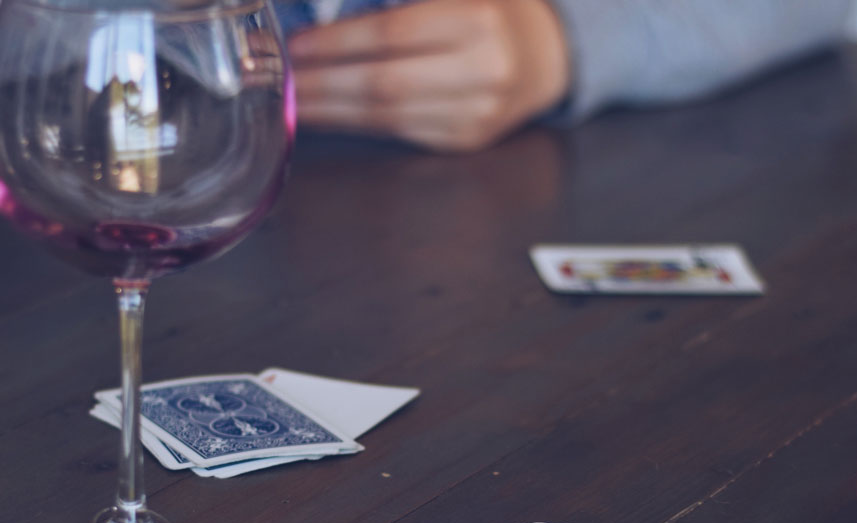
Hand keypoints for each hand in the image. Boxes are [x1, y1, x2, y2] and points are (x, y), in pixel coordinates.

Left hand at [289, 0, 569, 151]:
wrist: (539, 54)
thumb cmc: (484, 9)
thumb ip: (392, 2)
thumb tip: (324, 16)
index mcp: (478, 20)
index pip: (392, 34)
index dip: (337, 42)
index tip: (297, 45)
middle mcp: (484, 71)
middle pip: (386, 84)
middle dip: (324, 83)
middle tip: (281, 78)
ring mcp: (478, 113)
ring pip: (389, 116)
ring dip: (332, 109)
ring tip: (294, 98)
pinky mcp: (468, 139)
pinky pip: (402, 133)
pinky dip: (357, 124)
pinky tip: (328, 114)